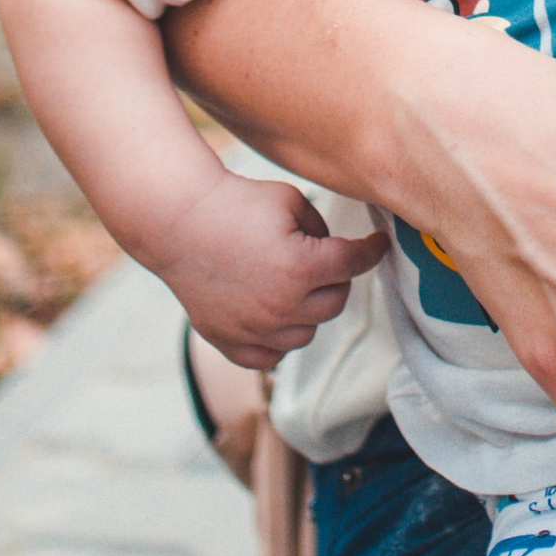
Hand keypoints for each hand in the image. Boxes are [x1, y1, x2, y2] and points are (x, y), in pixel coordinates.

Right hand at [156, 173, 387, 373]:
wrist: (178, 221)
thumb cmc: (236, 203)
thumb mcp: (291, 200)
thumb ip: (323, 230)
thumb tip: (337, 253)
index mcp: (302, 268)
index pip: (354, 264)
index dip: (371, 251)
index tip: (377, 245)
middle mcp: (282, 306)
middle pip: (335, 302)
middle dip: (334, 279)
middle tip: (321, 261)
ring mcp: (254, 330)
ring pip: (307, 332)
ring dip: (308, 310)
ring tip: (291, 284)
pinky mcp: (230, 342)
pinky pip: (272, 354)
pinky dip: (278, 337)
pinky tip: (272, 314)